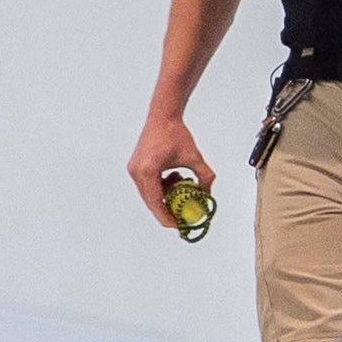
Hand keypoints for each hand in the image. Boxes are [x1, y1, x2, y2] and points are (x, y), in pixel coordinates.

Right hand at [129, 112, 211, 234]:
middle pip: (151, 201)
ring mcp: (134, 170)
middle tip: (182, 215)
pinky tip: (173, 176)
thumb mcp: (194, 157)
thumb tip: (207, 195)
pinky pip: (148, 185)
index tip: (178, 225)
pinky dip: (161, 186)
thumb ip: (204, 177)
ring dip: (165, 195)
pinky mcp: (135, 167)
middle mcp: (137, 172)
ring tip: (180, 183)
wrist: (162, 116)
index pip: (156, 203)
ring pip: (150, 194)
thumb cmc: (176, 134)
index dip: (167, 217)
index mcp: (148, 171)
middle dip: (167, 209)